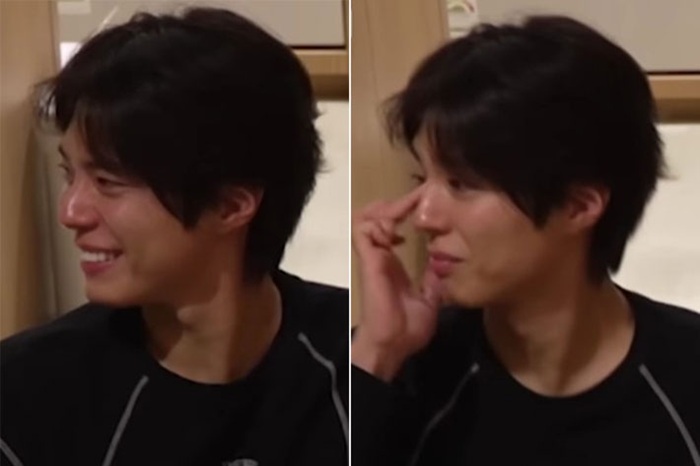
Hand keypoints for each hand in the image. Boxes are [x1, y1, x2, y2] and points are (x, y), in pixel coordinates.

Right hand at [352, 188, 441, 381]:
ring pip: (366, 219)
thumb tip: (442, 268)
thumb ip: (433, 282)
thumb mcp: (430, 299)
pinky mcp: (369, 260)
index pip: (392, 228)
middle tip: (413, 203)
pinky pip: (364, 231)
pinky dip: (378, 223)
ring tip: (402, 212)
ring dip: (384, 211)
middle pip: (376, 217)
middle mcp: (380, 255)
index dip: (404, 213)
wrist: (393, 345)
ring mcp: (373, 256)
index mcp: (392, 263)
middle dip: (394, 205)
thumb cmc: (408, 328)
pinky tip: (395, 227)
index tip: (423, 211)